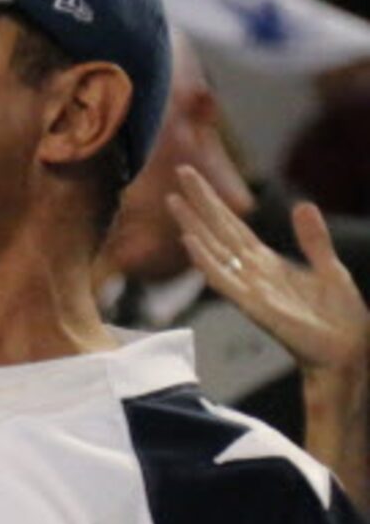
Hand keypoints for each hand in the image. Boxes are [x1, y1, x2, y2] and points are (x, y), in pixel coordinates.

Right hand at [171, 165, 369, 378]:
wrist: (348, 351)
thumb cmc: (340, 318)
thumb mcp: (331, 268)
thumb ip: (313, 239)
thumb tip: (302, 204)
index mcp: (268, 263)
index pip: (233, 226)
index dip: (214, 201)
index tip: (194, 176)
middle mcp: (252, 273)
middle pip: (218, 231)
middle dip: (199, 202)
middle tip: (180, 172)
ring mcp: (249, 289)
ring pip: (214, 251)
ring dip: (193, 226)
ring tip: (174, 202)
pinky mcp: (254, 306)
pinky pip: (223, 281)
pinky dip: (205, 261)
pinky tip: (190, 243)